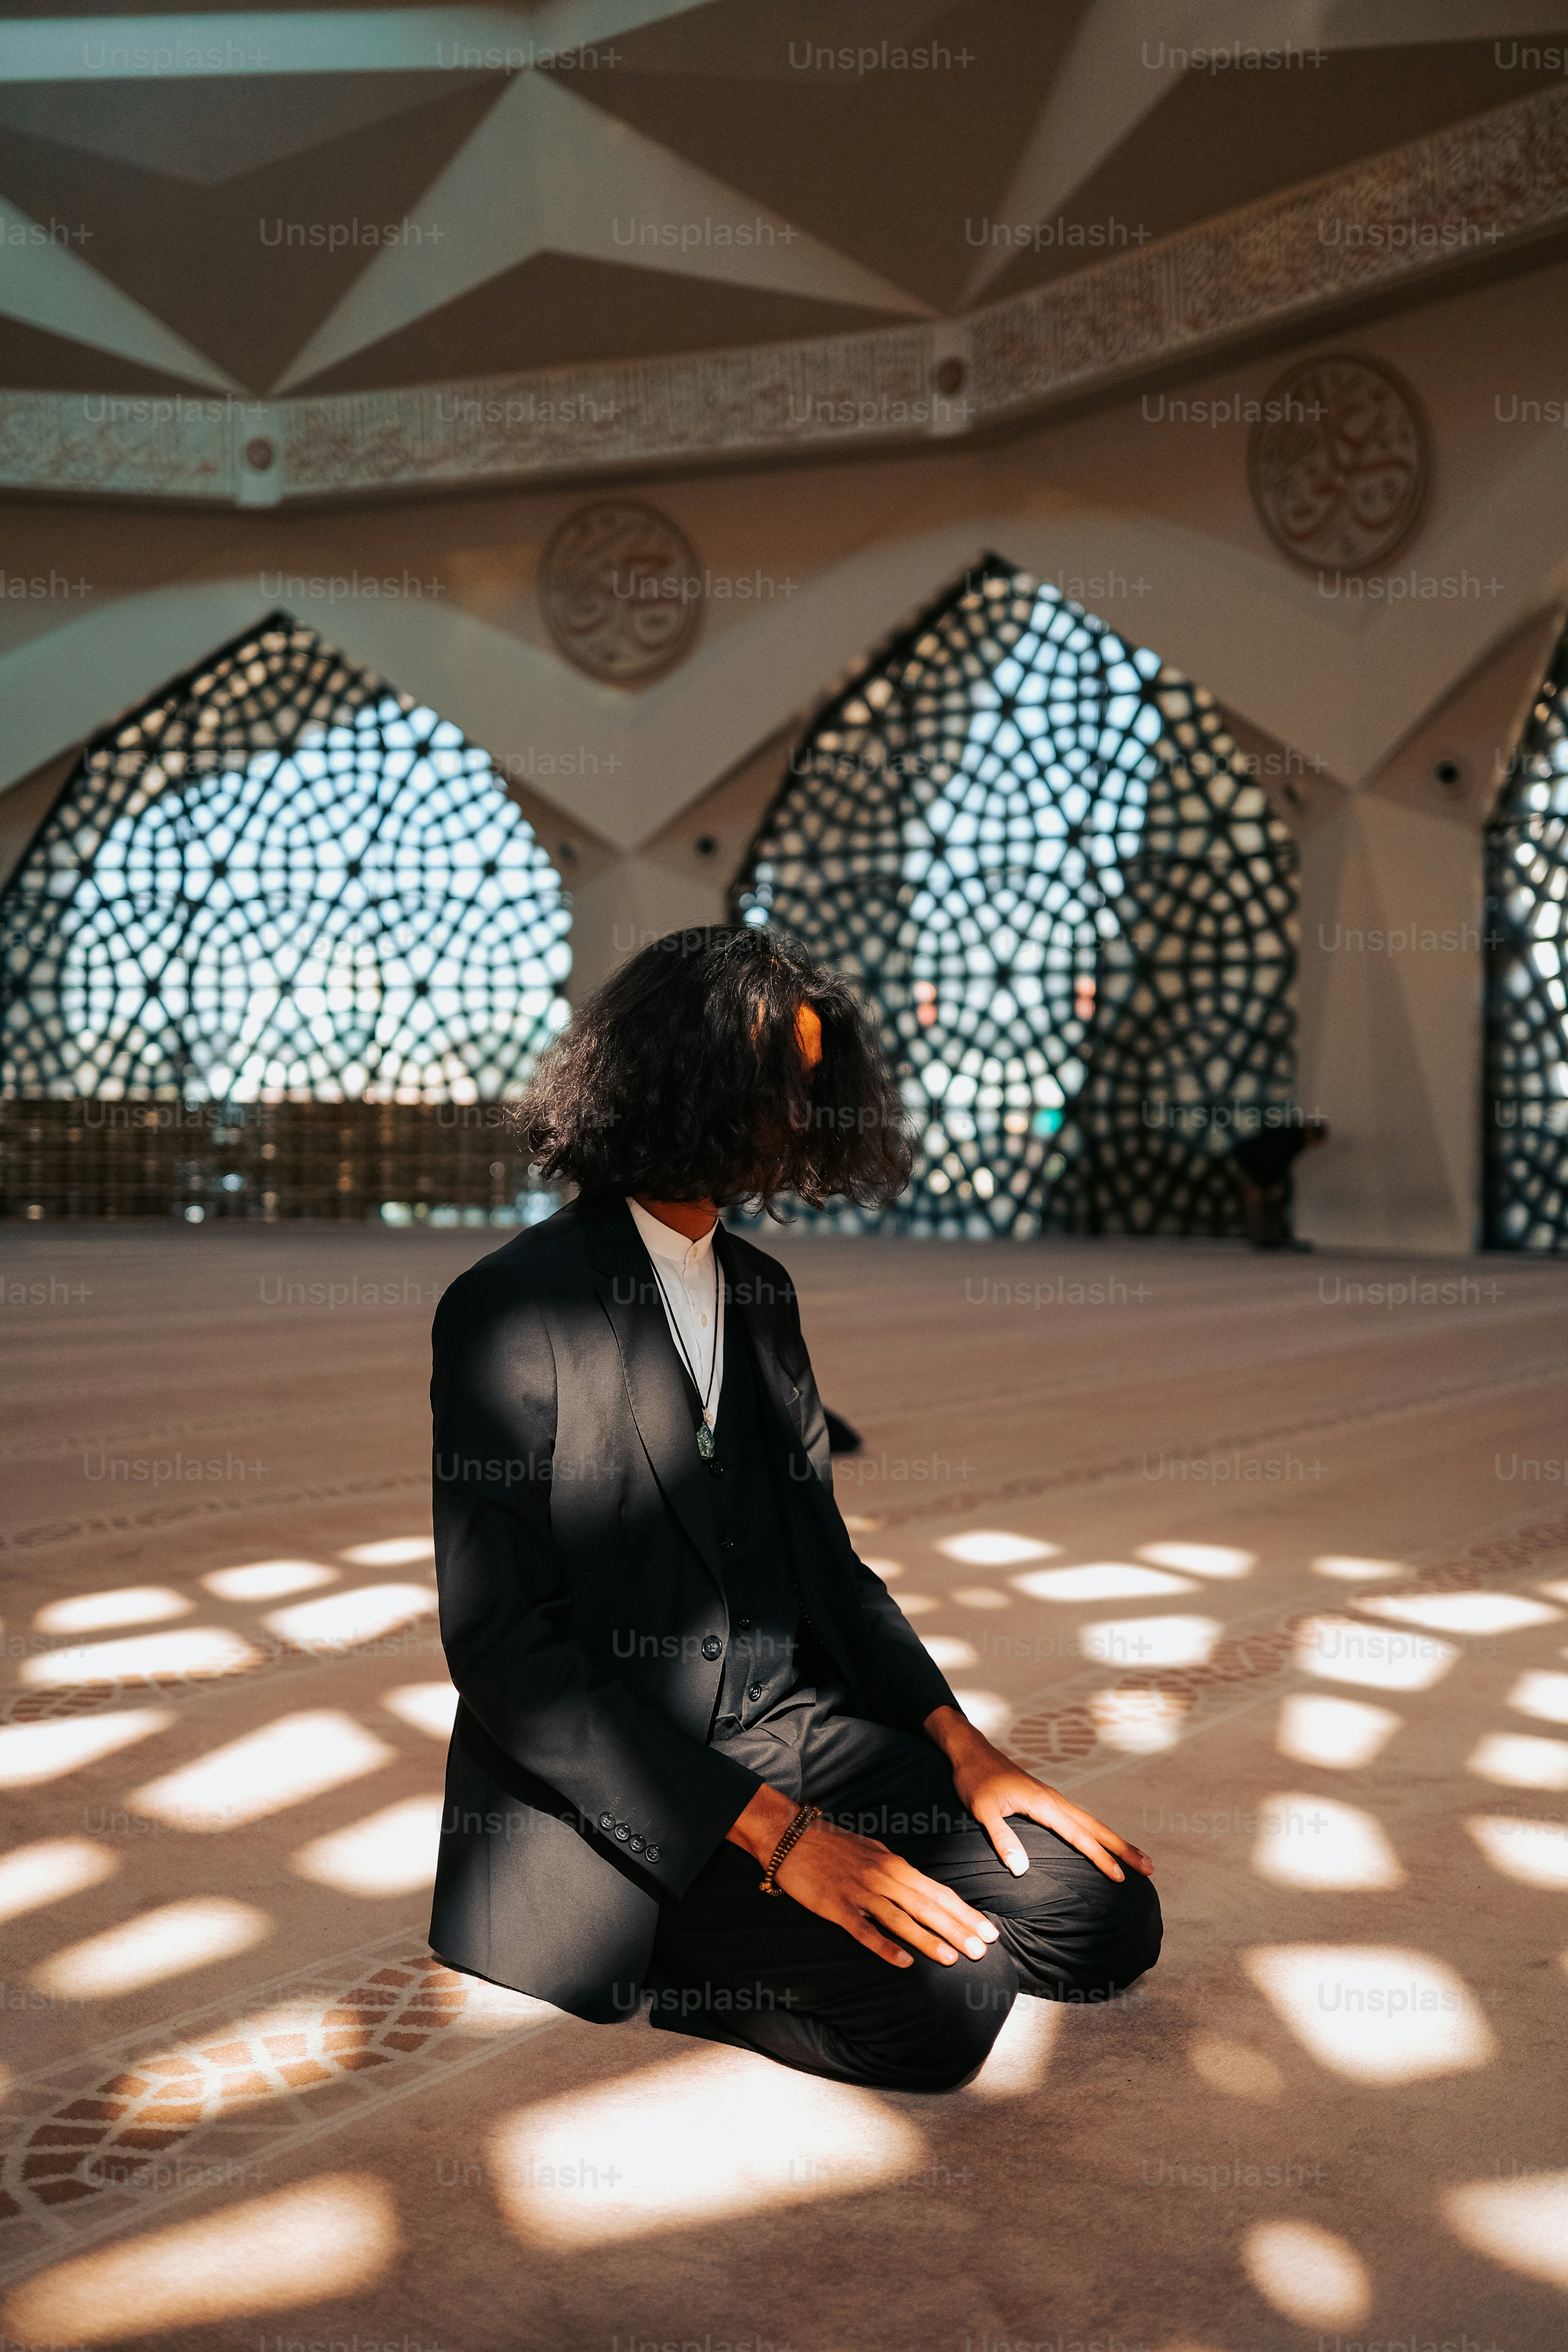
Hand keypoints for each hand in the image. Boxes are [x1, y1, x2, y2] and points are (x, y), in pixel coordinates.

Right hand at [726, 1783, 998, 1969]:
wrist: (790, 1836)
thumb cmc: (833, 1843)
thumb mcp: (873, 1851)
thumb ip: (897, 1872)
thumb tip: (921, 1888)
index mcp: (895, 1865)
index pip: (938, 1892)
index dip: (965, 1913)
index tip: (988, 1931)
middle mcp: (883, 1877)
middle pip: (927, 1907)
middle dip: (958, 1929)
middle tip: (982, 1950)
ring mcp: (860, 1893)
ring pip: (901, 1919)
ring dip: (929, 1939)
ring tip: (953, 1958)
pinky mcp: (837, 1907)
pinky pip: (864, 1930)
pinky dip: (884, 1945)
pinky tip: (902, 1961)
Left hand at [925, 1707, 1153, 1884]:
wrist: (971, 1751)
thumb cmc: (974, 1780)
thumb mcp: (982, 1811)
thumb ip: (1002, 1839)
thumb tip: (1021, 1870)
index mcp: (1044, 1804)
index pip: (1078, 1835)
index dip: (1100, 1857)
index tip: (1120, 1876)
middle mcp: (1054, 1800)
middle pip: (1095, 1827)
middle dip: (1123, 1848)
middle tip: (1149, 1868)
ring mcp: (1052, 1798)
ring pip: (1090, 1822)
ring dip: (1114, 1840)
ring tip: (1136, 1858)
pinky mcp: (1046, 1799)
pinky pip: (1078, 1818)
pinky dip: (1095, 1832)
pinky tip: (1099, 1841)